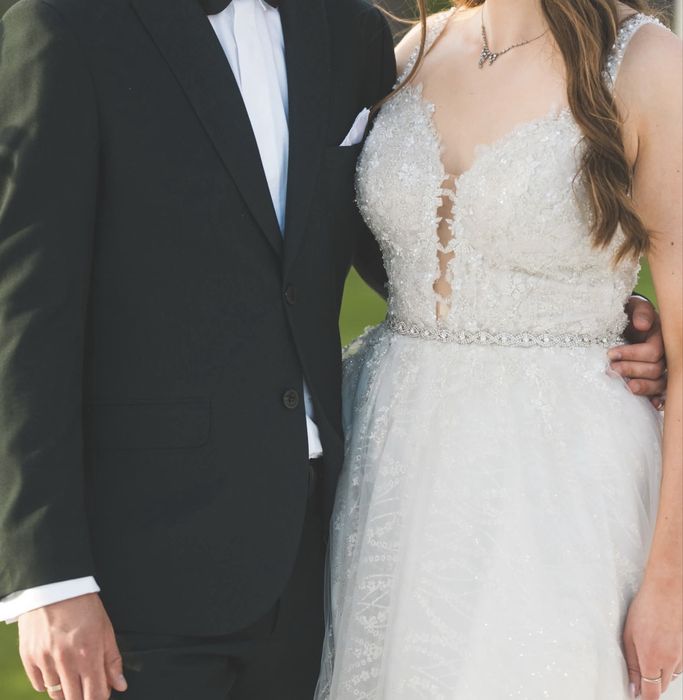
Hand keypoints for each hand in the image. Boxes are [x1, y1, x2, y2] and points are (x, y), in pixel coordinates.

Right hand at [18, 594, 126, 699]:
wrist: (55, 587)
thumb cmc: (85, 606)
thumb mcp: (106, 629)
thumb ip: (112, 660)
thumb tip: (120, 685)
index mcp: (89, 653)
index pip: (94, 695)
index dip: (100, 697)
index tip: (102, 691)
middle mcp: (66, 660)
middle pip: (74, 699)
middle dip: (83, 696)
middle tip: (87, 684)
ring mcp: (45, 660)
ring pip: (56, 694)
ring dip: (66, 690)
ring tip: (72, 673)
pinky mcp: (29, 657)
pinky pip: (39, 685)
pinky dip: (49, 682)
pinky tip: (57, 669)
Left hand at [608, 296, 666, 407]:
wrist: (624, 320)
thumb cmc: (628, 313)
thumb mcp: (633, 306)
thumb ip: (640, 312)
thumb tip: (641, 325)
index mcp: (660, 337)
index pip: (653, 352)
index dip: (632, 354)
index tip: (610, 354)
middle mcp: (663, 354)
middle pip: (656, 369)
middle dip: (633, 370)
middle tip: (611, 370)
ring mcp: (659, 367)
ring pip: (659, 383)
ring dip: (643, 387)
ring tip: (627, 388)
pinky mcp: (652, 378)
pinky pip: (661, 392)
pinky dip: (656, 399)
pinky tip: (651, 405)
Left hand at [623, 578, 682, 698]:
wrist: (668, 591)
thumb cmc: (645, 609)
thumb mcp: (629, 635)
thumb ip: (631, 663)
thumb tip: (633, 688)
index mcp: (652, 660)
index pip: (651, 692)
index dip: (644, 698)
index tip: (637, 696)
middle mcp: (670, 661)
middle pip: (662, 686)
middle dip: (651, 686)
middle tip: (638, 677)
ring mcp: (682, 655)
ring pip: (672, 676)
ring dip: (661, 674)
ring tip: (649, 658)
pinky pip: (679, 665)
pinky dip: (670, 664)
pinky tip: (661, 650)